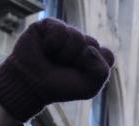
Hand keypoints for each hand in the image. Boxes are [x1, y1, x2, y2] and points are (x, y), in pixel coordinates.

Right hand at [0, 18, 114, 122]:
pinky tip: (45, 49)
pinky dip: (52, 44)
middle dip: (79, 61)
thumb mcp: (89, 87)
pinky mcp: (49, 25)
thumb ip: (101, 71)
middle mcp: (82, 42)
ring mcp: (67, 33)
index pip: (107, 54)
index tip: (81, 75)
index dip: (94, 68)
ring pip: (77, 36)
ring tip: (54, 59)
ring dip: (64, 54)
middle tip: (64, 68)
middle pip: (93, 44)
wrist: (32, 85)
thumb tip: (90, 49)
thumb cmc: (61, 87)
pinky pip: (60, 30)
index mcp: (95, 56)